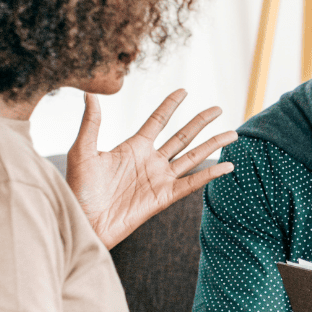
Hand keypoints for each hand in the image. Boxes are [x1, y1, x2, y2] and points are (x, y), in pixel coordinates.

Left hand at [65, 89, 235, 247]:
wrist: (83, 221)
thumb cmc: (78, 189)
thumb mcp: (82, 151)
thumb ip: (91, 123)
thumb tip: (90, 92)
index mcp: (133, 147)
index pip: (157, 121)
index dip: (170, 105)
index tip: (184, 90)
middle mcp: (150, 161)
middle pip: (182, 136)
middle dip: (200, 122)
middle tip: (218, 108)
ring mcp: (159, 179)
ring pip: (192, 157)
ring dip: (212, 145)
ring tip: (233, 133)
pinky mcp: (163, 198)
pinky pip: (192, 183)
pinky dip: (210, 175)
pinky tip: (227, 166)